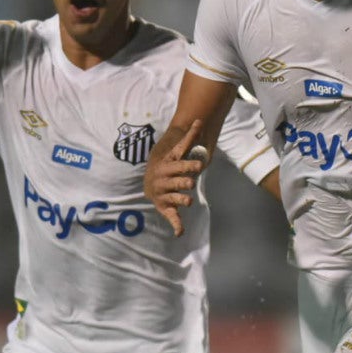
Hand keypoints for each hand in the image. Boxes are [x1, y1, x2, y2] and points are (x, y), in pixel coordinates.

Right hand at [143, 120, 206, 236]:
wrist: (151, 182)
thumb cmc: (168, 165)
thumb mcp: (177, 152)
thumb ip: (189, 138)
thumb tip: (199, 120)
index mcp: (168, 166)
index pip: (179, 164)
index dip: (189, 164)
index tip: (200, 164)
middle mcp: (164, 180)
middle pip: (175, 180)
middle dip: (183, 181)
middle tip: (191, 182)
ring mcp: (164, 194)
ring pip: (173, 198)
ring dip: (180, 200)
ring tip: (188, 200)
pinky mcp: (165, 207)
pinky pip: (171, 216)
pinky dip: (176, 224)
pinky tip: (180, 232)